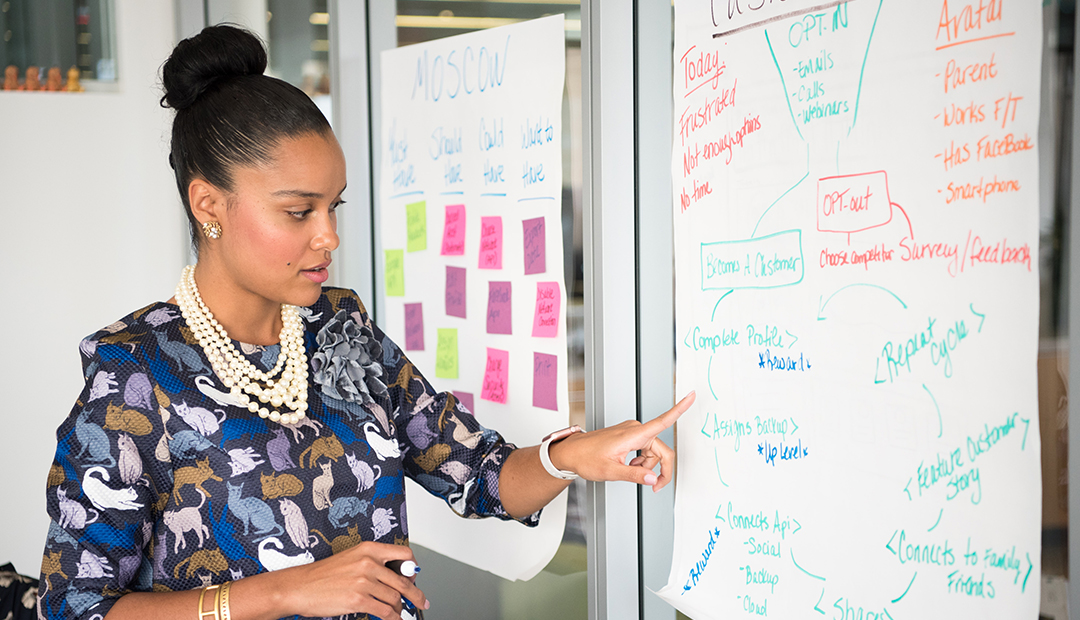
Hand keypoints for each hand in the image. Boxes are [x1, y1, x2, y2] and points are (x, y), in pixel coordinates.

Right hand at [281, 541, 428, 619]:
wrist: (300, 587)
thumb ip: (374, 564)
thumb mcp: (351, 559)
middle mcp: (369, 563)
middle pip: (404, 580)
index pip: (404, 555)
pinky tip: (393, 619)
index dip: (413, 568)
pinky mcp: (359, 600)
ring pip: (395, 598)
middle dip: (415, 594)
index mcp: (369, 549)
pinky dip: (393, 618)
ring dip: (399, 608)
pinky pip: (385, 611)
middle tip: (421, 601)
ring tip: (398, 612)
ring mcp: (364, 582)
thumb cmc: (322, 575)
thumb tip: (394, 576)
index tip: (414, 577)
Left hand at [550, 391, 694, 491]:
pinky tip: (629, 466)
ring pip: (653, 452)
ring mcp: (632, 432)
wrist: (571, 453)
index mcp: (633, 434)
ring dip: (647, 466)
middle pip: (661, 450)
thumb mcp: (611, 471)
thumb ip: (635, 475)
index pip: (662, 420)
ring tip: (630, 472)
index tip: (692, 396)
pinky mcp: (628, 436)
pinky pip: (644, 450)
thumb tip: (654, 479)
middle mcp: (635, 429)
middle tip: (655, 487)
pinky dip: (641, 461)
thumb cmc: (586, 458)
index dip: (680, 409)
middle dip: (660, 469)